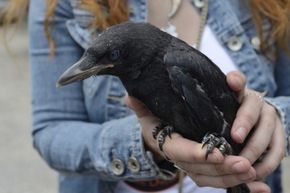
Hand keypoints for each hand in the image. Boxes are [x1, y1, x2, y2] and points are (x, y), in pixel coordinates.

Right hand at [125, 96, 255, 188]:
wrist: (162, 132)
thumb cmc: (156, 119)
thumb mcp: (148, 111)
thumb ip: (141, 105)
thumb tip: (129, 98)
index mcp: (166, 144)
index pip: (179, 151)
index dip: (196, 154)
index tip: (215, 154)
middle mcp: (180, 159)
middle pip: (199, 169)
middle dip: (220, 169)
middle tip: (242, 163)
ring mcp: (192, 167)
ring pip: (211, 178)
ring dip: (231, 178)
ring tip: (251, 172)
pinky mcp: (205, 170)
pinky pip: (219, 180)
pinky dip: (238, 185)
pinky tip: (258, 188)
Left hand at [227, 71, 285, 191]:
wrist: (251, 118)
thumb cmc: (228, 115)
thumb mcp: (220, 109)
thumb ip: (217, 105)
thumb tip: (222, 92)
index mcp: (239, 92)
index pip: (238, 80)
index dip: (235, 81)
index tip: (232, 83)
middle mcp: (258, 102)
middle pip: (252, 111)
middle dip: (244, 125)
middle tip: (235, 139)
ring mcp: (271, 118)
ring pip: (267, 133)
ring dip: (254, 151)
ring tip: (242, 165)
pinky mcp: (280, 135)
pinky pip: (277, 152)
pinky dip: (266, 165)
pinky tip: (253, 173)